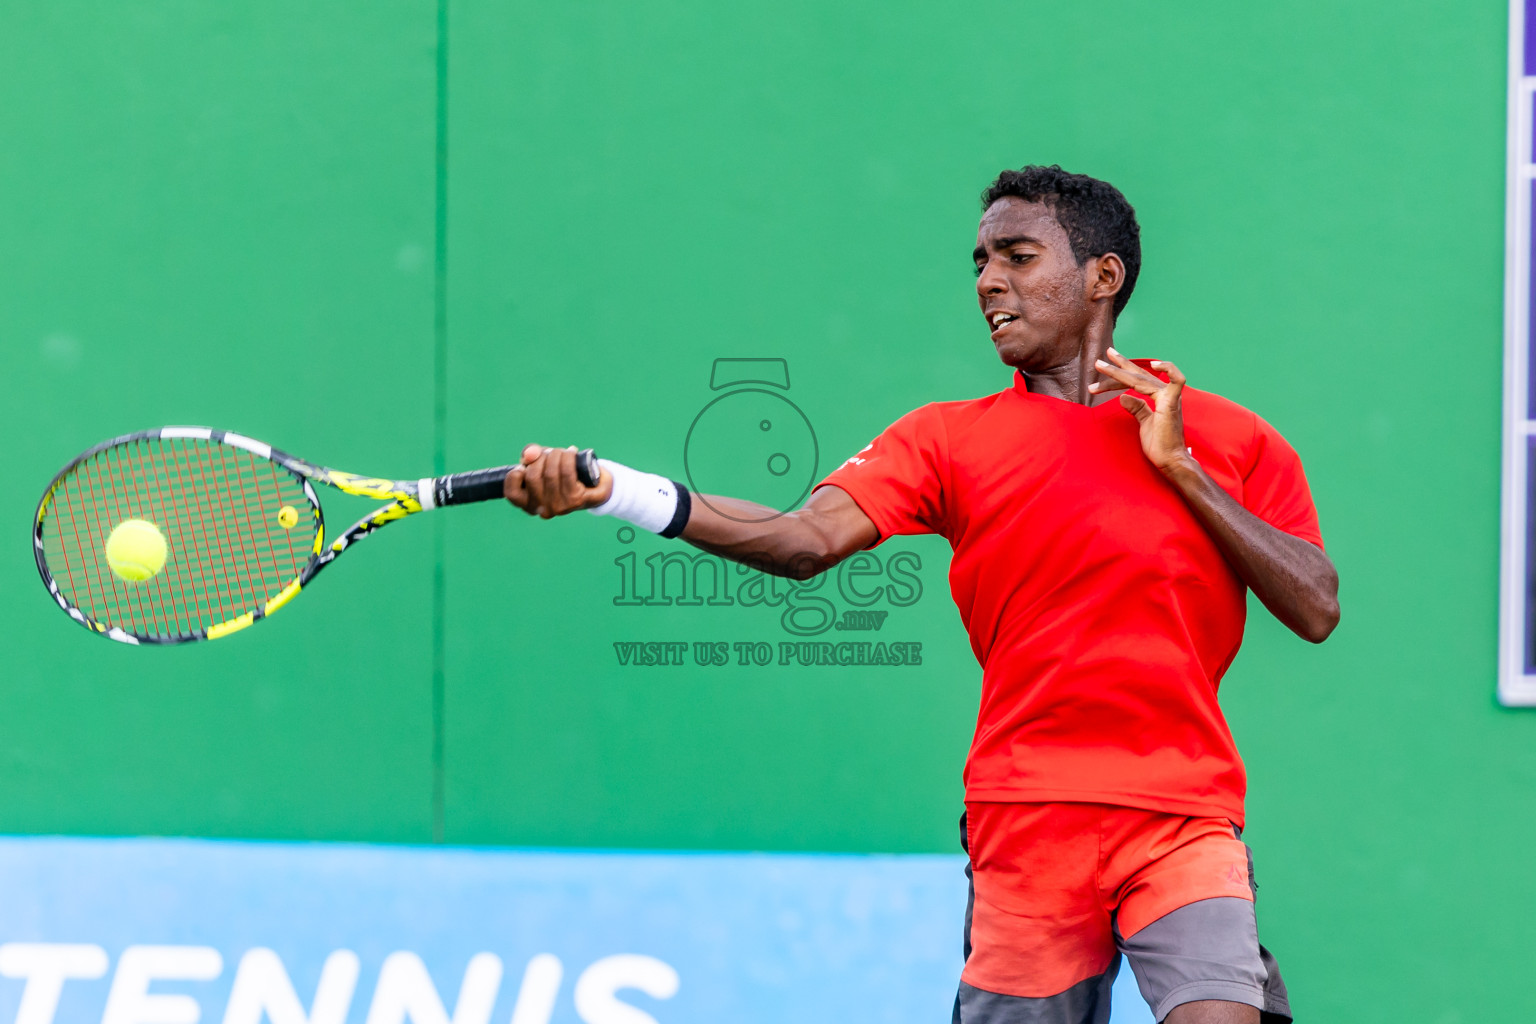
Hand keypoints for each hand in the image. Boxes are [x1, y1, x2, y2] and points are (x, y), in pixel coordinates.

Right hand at [503, 443, 612, 517]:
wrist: (596, 484)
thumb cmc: (564, 473)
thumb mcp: (543, 461)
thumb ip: (530, 455)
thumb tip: (529, 454)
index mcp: (529, 504)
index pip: (511, 493)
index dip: (515, 474)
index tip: (525, 466)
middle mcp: (543, 510)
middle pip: (533, 475)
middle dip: (542, 457)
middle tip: (552, 453)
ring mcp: (559, 507)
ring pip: (550, 472)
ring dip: (557, 454)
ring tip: (564, 453)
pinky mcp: (575, 500)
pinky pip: (567, 472)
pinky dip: (568, 457)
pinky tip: (571, 453)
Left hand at [1088, 348, 1194, 475]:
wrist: (1169, 460)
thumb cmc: (1159, 445)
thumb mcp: (1144, 423)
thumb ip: (1137, 408)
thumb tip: (1123, 397)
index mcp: (1159, 397)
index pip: (1137, 380)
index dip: (1122, 372)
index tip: (1105, 367)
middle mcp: (1165, 394)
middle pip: (1138, 375)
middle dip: (1119, 365)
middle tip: (1100, 358)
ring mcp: (1169, 397)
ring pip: (1142, 379)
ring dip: (1118, 372)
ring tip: (1100, 366)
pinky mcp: (1172, 404)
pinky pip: (1176, 381)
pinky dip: (1168, 370)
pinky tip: (1154, 365)